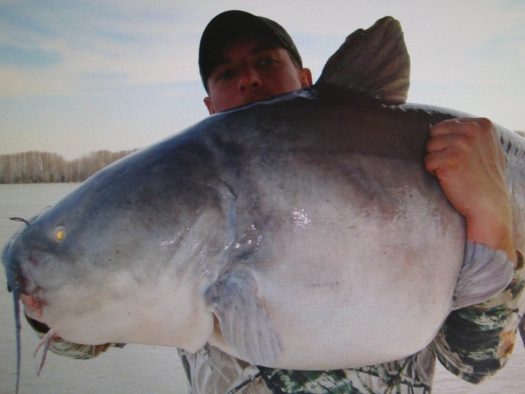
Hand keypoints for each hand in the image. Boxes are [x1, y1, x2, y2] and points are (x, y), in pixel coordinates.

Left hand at [425, 117, 515, 263]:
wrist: (488, 206)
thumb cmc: (484, 179)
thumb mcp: (486, 148)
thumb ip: (470, 133)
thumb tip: (442, 126)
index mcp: (482, 124)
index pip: (444, 126)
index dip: (446, 144)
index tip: (462, 158)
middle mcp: (472, 130)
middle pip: (434, 134)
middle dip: (438, 150)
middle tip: (455, 166)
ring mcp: (461, 144)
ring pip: (429, 148)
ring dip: (436, 162)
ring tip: (454, 173)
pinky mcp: (449, 159)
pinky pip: (427, 162)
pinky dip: (433, 173)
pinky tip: (449, 179)